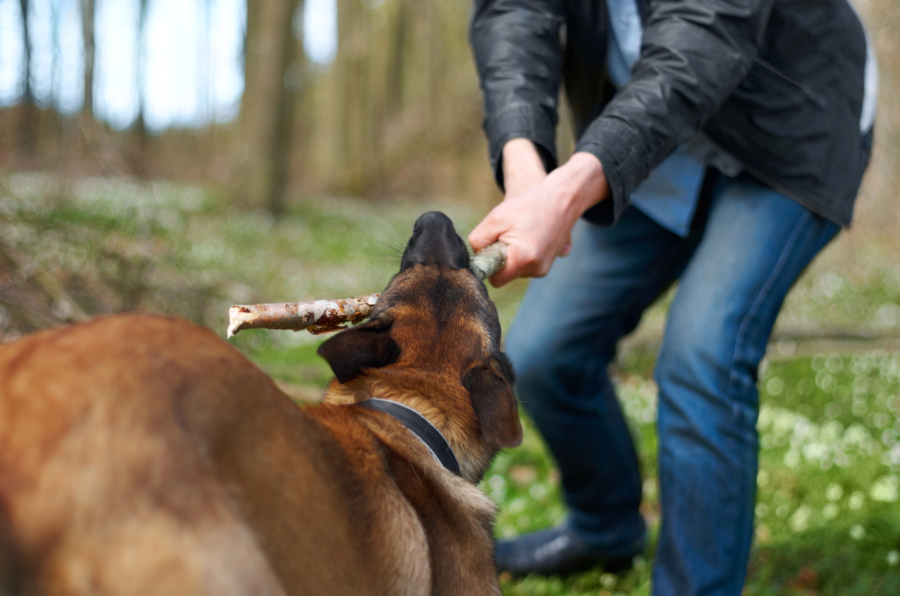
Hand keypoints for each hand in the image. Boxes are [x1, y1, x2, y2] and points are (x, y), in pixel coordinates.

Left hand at [469, 141, 609, 286]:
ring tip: (521, 233)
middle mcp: (537, 269)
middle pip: (507, 275)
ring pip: (517, 270)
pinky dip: (525, 254)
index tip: (491, 248)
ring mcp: (545, 267)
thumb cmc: (527, 206)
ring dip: (514, 256)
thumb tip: (474, 257)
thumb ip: (478, 241)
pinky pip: (528, 265)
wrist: (561, 199)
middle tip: (508, 235)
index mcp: (523, 259)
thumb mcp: (495, 218)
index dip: (489, 266)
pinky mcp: (550, 263)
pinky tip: (530, 236)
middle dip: (502, 259)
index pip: (496, 280)